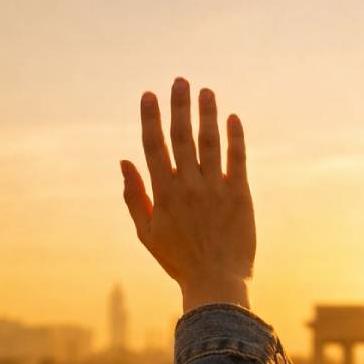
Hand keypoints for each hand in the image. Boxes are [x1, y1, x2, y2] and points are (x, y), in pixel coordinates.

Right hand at [121, 78, 255, 310]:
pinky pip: (238, 159)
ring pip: (210, 142)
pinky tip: (233, 118)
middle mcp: (188, 185)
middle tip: (180, 80)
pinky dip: (235, 137)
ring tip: (205, 91)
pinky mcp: (239, 194)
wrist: (216, 282)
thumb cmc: (179, 260)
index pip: (154, 147)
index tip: (149, 95)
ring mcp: (215, 188)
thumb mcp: (147, 232)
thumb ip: (135, 195)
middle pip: (182, 137)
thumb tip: (124, 162)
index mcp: (163, 193)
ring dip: (207, 114)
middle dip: (179, 106)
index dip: (150, 118)